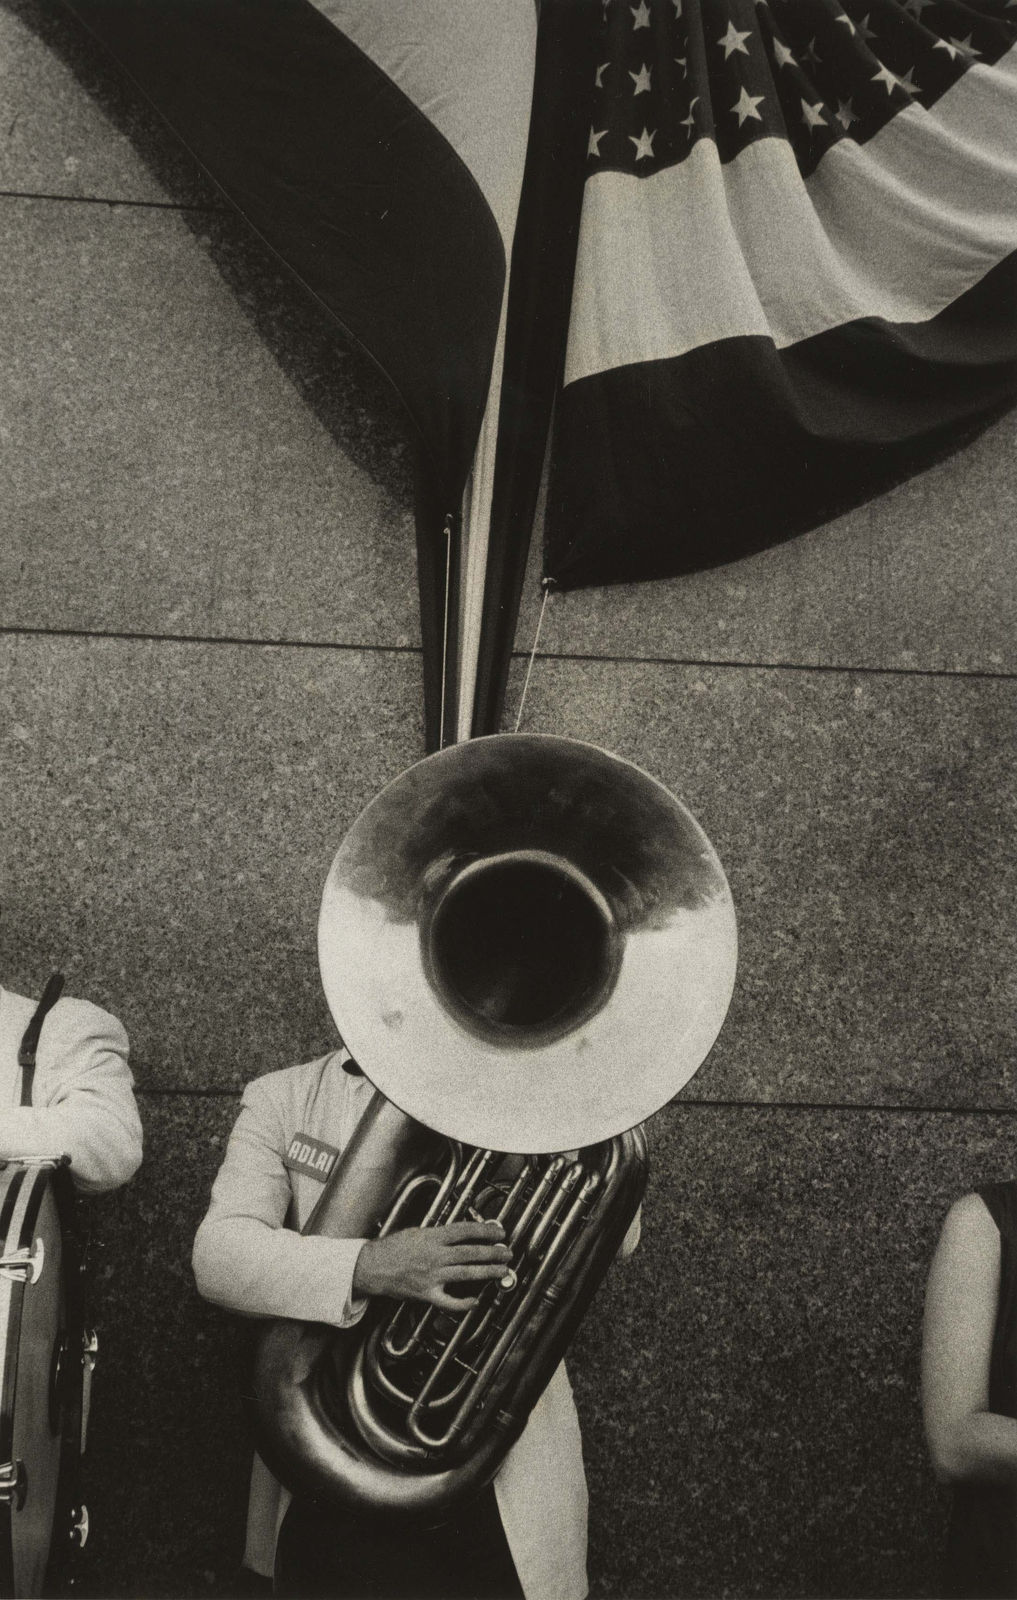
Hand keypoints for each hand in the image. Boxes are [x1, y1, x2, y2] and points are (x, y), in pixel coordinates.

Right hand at [353, 1220, 511, 1312]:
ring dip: (487, 1272)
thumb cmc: (392, 1248)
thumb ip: (438, 1234)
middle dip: (493, 1252)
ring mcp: (432, 1276)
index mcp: (433, 1237)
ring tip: (502, 1271)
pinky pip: (449, 1301)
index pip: (466, 1231)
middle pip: (471, 1253)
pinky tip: (475, 1301)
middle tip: (507, 1252)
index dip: (486, 1231)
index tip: (499, 1232)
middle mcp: (435, 1256)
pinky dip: (464, 1303)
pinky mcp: (427, 1293)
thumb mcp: (416, 1232)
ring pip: (466, 1273)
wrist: (372, 1267)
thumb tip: (461, 1233)